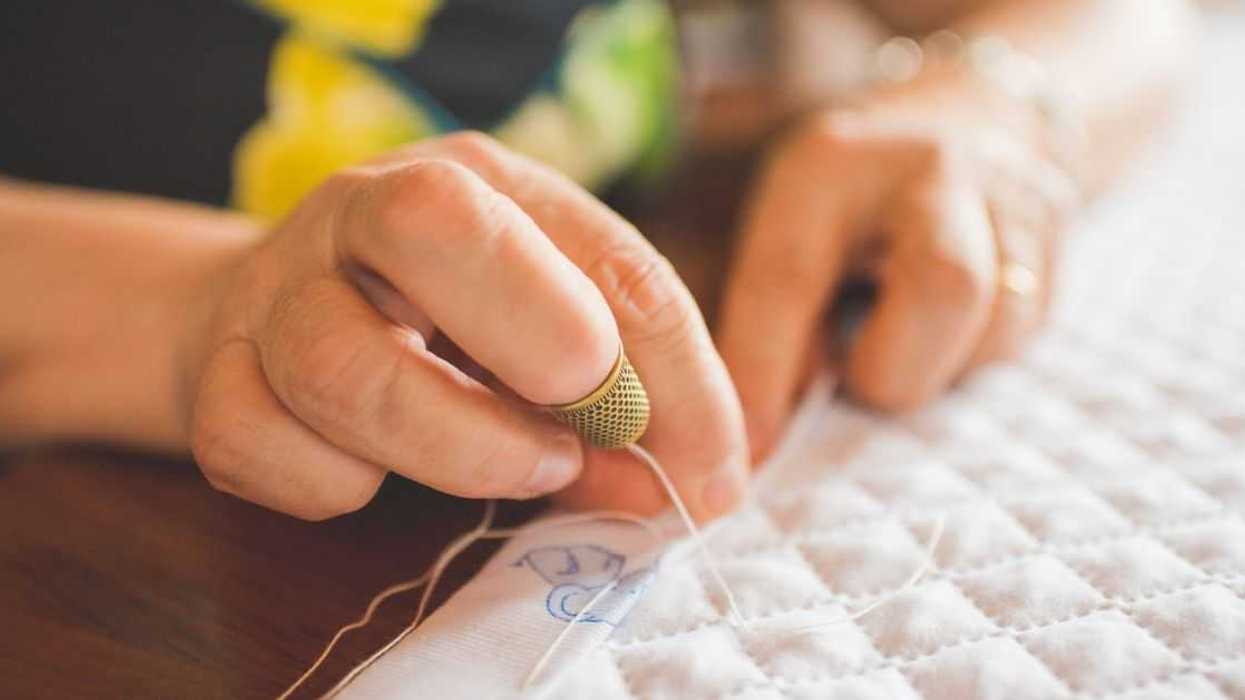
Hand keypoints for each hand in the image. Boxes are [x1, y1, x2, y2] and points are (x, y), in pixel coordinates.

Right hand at [188, 133, 747, 520]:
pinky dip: (333, 485)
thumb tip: (701, 487)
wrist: (273, 313)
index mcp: (481, 184)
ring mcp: (276, 291)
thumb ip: (632, 399)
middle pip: (430, 227)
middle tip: (582, 426)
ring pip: (339, 365)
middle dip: (535, 334)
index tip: (706, 469)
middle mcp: (364, 209)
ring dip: (452, 444)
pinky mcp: (214, 379)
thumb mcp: (556, 333)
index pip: (603, 256)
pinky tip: (369, 472)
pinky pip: (262, 445)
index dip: (670, 374)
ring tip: (520, 468)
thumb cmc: (446, 321)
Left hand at [718, 76, 1077, 459]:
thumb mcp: (780, 235)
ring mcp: (1011, 191)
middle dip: (896, 369)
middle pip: (948, 286)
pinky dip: (976, 352)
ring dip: (940, 365)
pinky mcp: (1060, 230)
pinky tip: (946, 324)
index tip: (752, 454)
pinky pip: (1028, 330)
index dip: (764, 373)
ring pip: (1001, 323)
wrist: (962, 119)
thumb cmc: (842, 204)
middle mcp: (930, 166)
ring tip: (901, 337)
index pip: (789, 277)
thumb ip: (763, 329)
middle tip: (858, 375)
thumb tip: (756, 444)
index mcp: (828, 165)